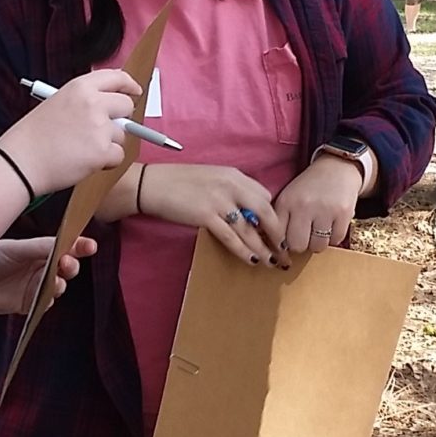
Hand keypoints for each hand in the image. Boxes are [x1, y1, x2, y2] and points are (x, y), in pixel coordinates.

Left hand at [0, 234, 97, 318]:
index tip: (90, 245)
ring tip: (56, 279)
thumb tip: (66, 246)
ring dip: (60, 283)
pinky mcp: (28, 304)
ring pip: (58, 287)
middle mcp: (41, 268)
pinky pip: (45, 304)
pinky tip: (47, 295)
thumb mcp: (17, 249)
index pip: (65, 247)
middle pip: (65, 268)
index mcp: (40, 250)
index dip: (79, 246)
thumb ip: (41, 248)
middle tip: (67, 262)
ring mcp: (35, 287)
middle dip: (71, 265)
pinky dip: (48, 300)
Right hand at [3, 69, 141, 193]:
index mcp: (80, 87)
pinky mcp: (102, 151)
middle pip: (126, 106)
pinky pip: (117, 156)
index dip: (129, 85)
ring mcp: (99, 127)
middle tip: (102, 130)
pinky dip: (105, 162)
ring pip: (121, 135)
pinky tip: (84, 161)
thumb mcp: (56, 102)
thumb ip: (84, 100)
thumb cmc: (33, 136)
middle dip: (120, 119)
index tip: (134, 91)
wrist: (21, 161)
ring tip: (81, 148)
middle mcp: (93, 103)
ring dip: (107, 144)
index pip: (116, 77)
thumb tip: (110, 106)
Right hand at [135, 161, 288, 264]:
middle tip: (284, 249)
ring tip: (272, 261)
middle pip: (265, 212)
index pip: (264, 195)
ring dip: (264, 248)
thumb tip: (246, 209)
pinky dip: (244, 251)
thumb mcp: (211, 177)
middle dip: (277, 234)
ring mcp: (219, 201)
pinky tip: (252, 260)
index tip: (276, 231)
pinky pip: (231, 238)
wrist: (151, 184)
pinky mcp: (206, 216)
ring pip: (250, 229)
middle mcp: (231, 186)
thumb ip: (230, 189)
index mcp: (234, 175)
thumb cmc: (178, 182)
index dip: (273, 215)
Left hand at [271, 155, 365, 255]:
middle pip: (297, 246)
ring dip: (318, 242)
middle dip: (301, 245)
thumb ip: (280, 221)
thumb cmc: (309, 189)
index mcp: (286, 202)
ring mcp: (324, 209)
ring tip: (319, 228)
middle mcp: (303, 205)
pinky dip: (334, 237)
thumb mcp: (289, 198)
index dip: (282, 244)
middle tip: (306, 234)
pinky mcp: (343, 212)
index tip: (288, 242)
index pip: (278, 237)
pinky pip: (336, 240)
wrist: (337, 167)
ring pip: (318, 246)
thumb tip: (277, 251)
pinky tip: (332, 224)